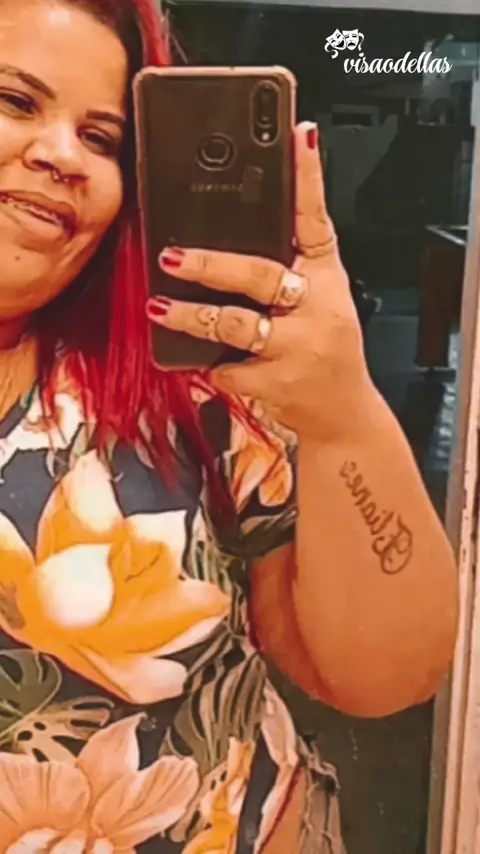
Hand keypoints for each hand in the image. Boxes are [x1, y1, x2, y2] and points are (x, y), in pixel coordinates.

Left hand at [146, 122, 372, 439]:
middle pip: (260, 275)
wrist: (342, 411)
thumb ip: (287, 267)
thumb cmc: (326, 348)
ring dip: (192, 317)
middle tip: (171, 256)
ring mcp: (295, 348)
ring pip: (235, 325)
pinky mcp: (274, 382)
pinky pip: (225, 369)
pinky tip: (192, 360)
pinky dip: (206, 366)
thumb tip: (225, 234)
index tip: (299, 134)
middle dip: (211, 265)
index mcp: (326, 278)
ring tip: (159, 308)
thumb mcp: (321, 299)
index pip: (316, 220)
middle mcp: (316, 308)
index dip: (309, 178)